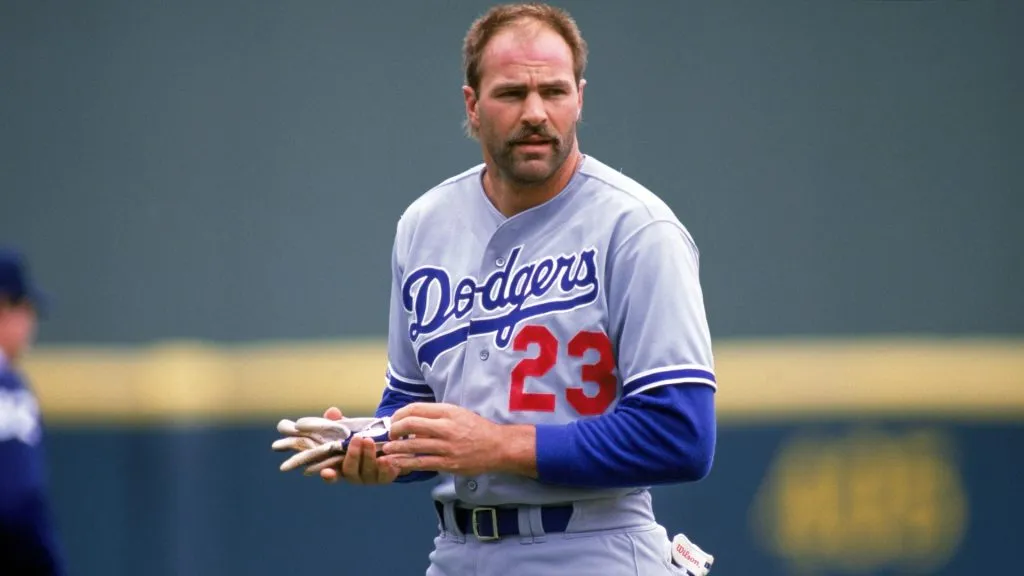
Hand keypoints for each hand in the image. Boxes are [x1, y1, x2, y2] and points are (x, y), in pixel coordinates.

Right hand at [314, 407, 401, 485]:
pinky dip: (385, 467)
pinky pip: (384, 475)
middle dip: (353, 454)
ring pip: (367, 471)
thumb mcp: (351, 428)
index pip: (332, 475)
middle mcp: (353, 475)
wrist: (387, 442)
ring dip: (368, 456)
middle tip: (357, 438)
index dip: (328, 475)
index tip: (325, 472)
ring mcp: (369, 478)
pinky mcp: (384, 477)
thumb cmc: (362, 438)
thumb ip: (340, 422)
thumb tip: (332, 412)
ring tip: (370, 440)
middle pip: (350, 470)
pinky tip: (386, 457)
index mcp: (341, 466)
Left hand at [378, 403, 536, 477]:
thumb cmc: (477, 429)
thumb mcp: (458, 414)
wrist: (498, 447)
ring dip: (396, 448)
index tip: (393, 420)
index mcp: (448, 412)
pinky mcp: (448, 463)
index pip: (415, 408)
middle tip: (390, 435)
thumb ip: (436, 416)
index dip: (399, 414)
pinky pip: (421, 463)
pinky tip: (397, 463)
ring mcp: (447, 446)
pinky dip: (406, 463)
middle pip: (410, 424)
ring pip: (413, 445)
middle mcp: (446, 427)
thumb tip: (413, 421)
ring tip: (387, 450)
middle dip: (394, 430)